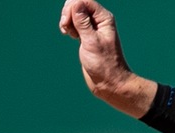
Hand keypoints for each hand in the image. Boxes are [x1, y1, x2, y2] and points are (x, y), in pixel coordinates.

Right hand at [59, 1, 155, 117]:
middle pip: (78, 4)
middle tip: (65, 28)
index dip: (72, 7)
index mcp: (104, 18)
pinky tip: (69, 35)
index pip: (84, 1)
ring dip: (67, 20)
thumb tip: (76, 4)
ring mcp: (92, 28)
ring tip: (67, 32)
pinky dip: (69, 26)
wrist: (108, 82)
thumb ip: (83, 23)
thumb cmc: (104, 64)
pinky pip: (75, 23)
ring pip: (75, 13)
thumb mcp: (91, 42)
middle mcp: (99, 21)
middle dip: (68, 13)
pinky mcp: (86, 36)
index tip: (66, 23)